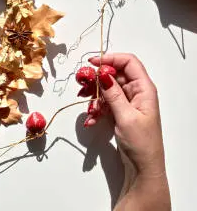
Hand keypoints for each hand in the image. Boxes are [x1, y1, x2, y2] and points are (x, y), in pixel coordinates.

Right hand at [88, 54, 169, 210]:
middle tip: (81, 82)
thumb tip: (103, 74)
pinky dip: (96, 106)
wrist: (143, 166)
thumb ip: (114, 94)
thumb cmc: (141, 142)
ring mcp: (128, 101)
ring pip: (107, 87)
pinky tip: (90, 117)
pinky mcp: (120, 111)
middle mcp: (137, 91)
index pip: (129, 62)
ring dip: (94, 92)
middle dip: (97, 77)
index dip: (110, 59)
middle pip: (115, 74)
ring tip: (83, 100)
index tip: (92, 64)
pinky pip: (105, 101)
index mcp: (144, 89)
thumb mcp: (126, 116)